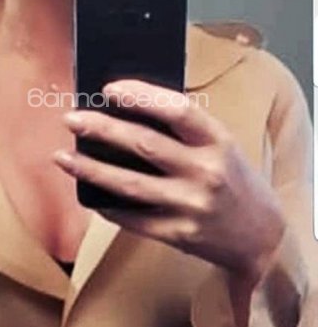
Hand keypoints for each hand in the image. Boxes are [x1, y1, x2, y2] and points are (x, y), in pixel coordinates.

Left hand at [54, 80, 284, 281]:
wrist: (263, 237)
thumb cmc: (238, 181)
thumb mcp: (223, 147)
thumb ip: (187, 131)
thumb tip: (131, 111)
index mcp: (219, 142)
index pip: (177, 110)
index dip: (141, 95)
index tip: (109, 89)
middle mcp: (206, 172)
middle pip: (144, 144)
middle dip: (102, 129)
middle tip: (71, 119)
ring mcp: (191, 206)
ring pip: (130, 184)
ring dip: (91, 169)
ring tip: (63, 156)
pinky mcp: (179, 235)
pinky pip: (133, 218)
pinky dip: (107, 205)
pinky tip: (87, 193)